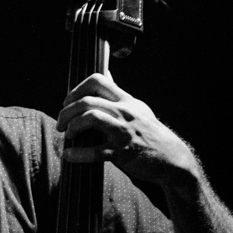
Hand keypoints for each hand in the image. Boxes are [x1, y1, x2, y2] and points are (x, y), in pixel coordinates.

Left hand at [58, 71, 196, 188]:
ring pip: (91, 118)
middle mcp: (125, 112)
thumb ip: (118, 94)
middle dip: (66, 112)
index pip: (98, 80)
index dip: (76, 90)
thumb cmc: (149, 133)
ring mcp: (124, 132)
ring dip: (72, 126)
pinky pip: (95, 151)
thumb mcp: (137, 108)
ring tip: (68, 135)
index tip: (68, 103)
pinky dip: (77, 154)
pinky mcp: (123, 153)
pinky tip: (68, 155)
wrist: (171, 158)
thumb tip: (106, 73)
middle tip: (61, 124)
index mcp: (126, 100)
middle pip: (87, 101)